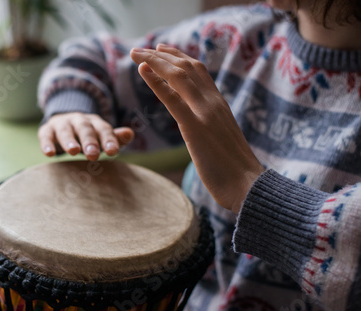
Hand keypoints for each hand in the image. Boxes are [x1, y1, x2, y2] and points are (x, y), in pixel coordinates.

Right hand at [38, 112, 133, 160]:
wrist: (63, 122)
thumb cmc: (87, 135)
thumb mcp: (101, 136)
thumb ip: (114, 137)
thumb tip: (130, 133)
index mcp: (95, 123)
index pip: (104, 130)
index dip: (109, 140)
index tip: (113, 152)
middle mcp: (79, 121)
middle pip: (85, 129)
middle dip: (89, 141)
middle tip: (93, 155)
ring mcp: (62, 124)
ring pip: (66, 131)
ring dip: (69, 140)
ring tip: (73, 151)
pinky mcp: (47, 130)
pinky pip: (46, 136)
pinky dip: (47, 144)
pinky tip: (49, 154)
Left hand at [130, 44, 264, 212]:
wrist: (249, 186)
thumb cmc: (236, 170)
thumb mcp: (222, 139)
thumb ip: (211, 126)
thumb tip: (201, 126)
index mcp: (220, 105)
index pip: (198, 71)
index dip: (178, 57)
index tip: (161, 49)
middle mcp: (214, 103)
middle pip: (185, 68)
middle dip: (160, 55)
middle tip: (139, 49)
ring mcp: (206, 113)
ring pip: (178, 77)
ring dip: (154, 61)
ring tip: (135, 53)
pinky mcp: (196, 128)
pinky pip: (172, 99)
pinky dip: (155, 82)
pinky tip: (142, 70)